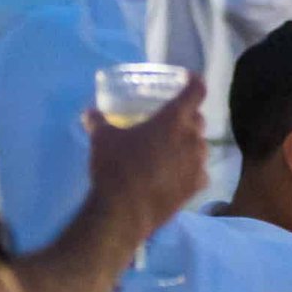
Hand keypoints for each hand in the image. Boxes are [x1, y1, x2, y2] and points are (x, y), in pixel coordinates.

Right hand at [83, 76, 206, 239]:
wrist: (124, 211)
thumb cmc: (116, 167)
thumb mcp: (102, 139)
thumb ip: (98, 122)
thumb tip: (89, 113)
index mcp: (174, 119)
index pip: (196, 90)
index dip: (194, 82)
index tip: (188, 80)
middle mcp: (192, 138)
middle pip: (199, 119)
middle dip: (188, 117)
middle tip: (170, 122)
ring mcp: (198, 163)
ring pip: (201, 146)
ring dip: (190, 144)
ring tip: (171, 151)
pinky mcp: (197, 186)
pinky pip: (200, 172)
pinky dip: (191, 170)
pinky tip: (176, 175)